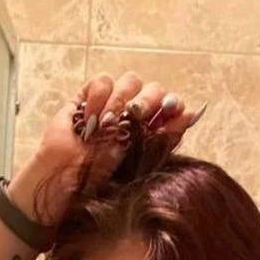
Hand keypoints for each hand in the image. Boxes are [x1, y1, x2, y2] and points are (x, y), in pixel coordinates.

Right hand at [15, 72, 206, 222]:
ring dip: (122, 99)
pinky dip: (100, 96)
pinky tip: (92, 117)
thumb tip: (193, 113)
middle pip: (153, 88)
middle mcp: (132, 114)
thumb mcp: (140, 161)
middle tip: (135, 115)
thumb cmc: (100, 177)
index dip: (173, 104)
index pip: (170, 107)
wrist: (65, 178)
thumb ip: (166, 137)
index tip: (172, 108)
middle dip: (149, 99)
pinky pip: (102, 81)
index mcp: (149, 131)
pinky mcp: (87, 97)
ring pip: (130, 80)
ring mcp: (110, 104)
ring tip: (108, 123)